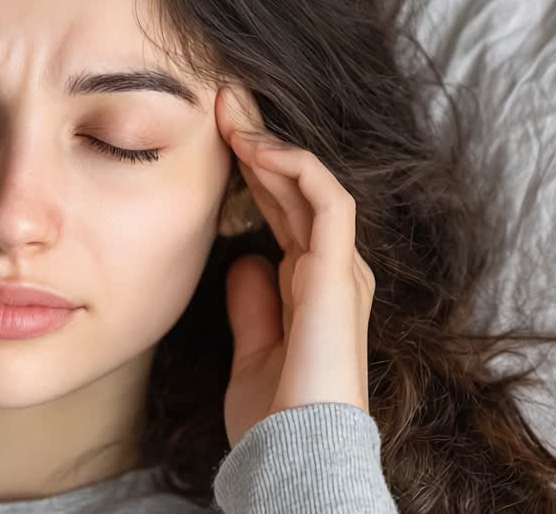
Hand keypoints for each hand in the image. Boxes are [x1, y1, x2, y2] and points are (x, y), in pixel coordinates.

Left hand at [215, 84, 375, 447]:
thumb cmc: (275, 415)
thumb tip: (244, 264)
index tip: (216, 136)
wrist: (295, 454)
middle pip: (296, 187)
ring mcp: (339, 269)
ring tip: (231, 107)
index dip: (252, 170)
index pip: (284, 209)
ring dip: (271, 140)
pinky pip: (327, 201)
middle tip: (223, 100)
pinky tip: (256, 147)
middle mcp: (331, 269)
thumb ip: (253, 305)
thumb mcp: (253, 349)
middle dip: (258, 140)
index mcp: (311, 286)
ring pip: (311, 182)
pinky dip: (294, 167)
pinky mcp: (339, 273)